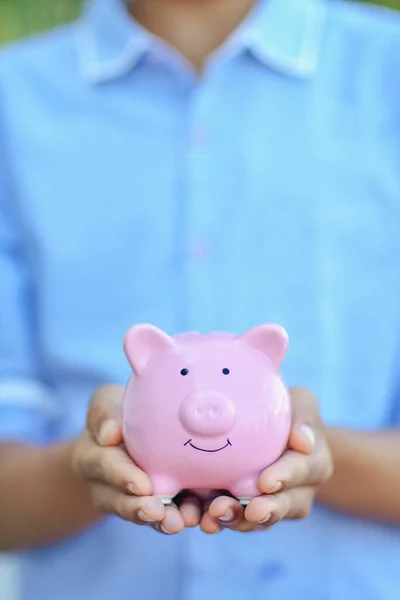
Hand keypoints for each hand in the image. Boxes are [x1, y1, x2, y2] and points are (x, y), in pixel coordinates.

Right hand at [72, 384, 202, 533]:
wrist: (127, 433)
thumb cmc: (117, 413)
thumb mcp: (106, 403)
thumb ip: (104, 414)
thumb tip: (110, 433)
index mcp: (92, 457)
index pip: (104, 465)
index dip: (122, 476)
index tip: (142, 485)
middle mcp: (108, 486)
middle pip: (120, 502)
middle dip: (139, 509)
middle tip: (158, 512)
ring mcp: (131, 500)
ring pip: (144, 515)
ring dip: (161, 521)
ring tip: (178, 522)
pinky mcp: (157, 504)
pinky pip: (166, 516)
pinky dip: (181, 518)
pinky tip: (196, 518)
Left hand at [203, 387, 333, 532]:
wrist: (270, 430)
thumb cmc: (288, 412)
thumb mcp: (301, 404)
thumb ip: (304, 418)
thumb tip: (303, 440)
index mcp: (314, 463)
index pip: (304, 470)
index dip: (286, 476)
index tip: (266, 481)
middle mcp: (298, 492)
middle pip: (285, 505)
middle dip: (268, 510)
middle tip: (251, 510)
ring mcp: (272, 505)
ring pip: (259, 520)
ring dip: (239, 519)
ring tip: (217, 515)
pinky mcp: (245, 510)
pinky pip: (235, 521)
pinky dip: (219, 522)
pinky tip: (205, 520)